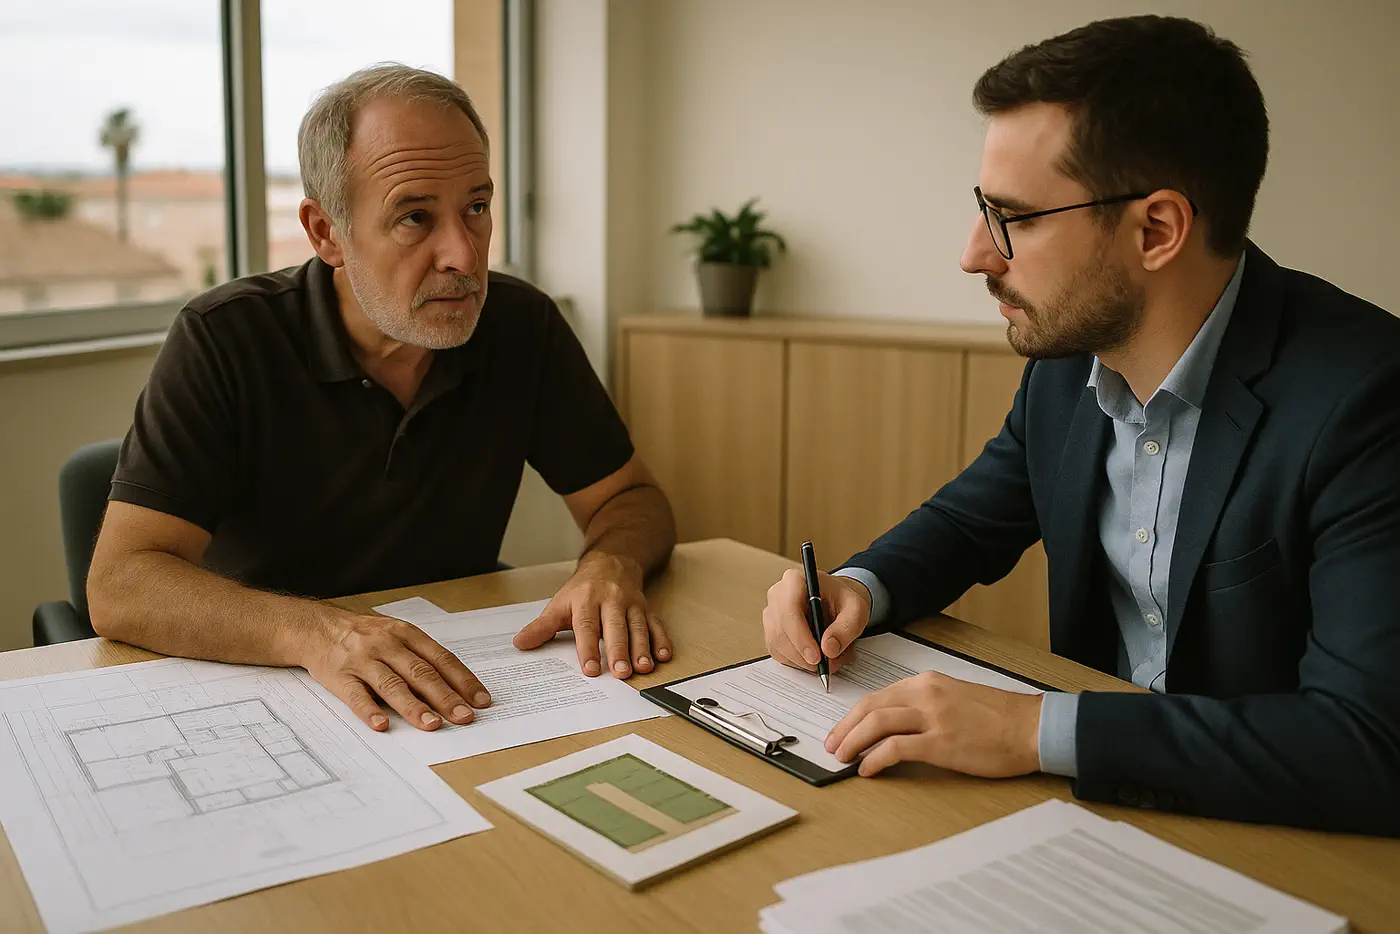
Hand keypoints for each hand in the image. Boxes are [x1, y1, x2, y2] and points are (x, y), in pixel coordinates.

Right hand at [304, 612, 492, 731]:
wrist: (318, 628)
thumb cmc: (366, 636)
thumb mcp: (397, 635)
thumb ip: (421, 658)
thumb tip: (455, 690)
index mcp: (407, 634)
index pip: (441, 659)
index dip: (463, 680)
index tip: (481, 700)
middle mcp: (387, 645)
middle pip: (421, 672)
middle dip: (445, 697)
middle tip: (464, 717)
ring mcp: (363, 660)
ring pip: (392, 684)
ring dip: (413, 706)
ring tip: (431, 725)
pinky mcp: (340, 676)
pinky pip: (356, 695)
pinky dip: (369, 711)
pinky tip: (382, 725)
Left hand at [512, 553, 670, 678]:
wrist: (610, 563)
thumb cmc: (583, 589)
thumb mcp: (559, 604)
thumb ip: (542, 627)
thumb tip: (520, 645)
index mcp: (586, 600)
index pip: (587, 626)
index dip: (587, 648)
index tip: (589, 669)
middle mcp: (611, 601)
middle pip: (616, 627)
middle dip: (619, 650)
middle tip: (621, 673)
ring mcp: (631, 605)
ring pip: (638, 627)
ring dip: (642, 648)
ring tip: (643, 669)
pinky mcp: (646, 609)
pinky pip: (656, 624)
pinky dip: (661, 640)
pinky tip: (663, 656)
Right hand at [763, 568, 870, 674]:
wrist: (837, 602)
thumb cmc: (843, 601)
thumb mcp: (856, 610)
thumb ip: (846, 628)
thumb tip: (828, 649)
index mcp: (795, 580)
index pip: (789, 610)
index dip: (800, 637)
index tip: (817, 657)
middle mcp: (777, 594)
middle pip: (780, 631)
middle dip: (803, 654)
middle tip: (827, 665)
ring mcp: (771, 613)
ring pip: (777, 645)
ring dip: (802, 660)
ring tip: (827, 660)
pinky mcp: (771, 630)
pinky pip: (778, 652)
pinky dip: (797, 661)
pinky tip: (814, 657)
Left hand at [825, 671, 1041, 777]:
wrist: (1032, 727)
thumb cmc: (1000, 717)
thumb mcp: (956, 698)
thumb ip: (926, 705)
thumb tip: (896, 726)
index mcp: (928, 683)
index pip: (879, 696)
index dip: (854, 715)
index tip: (842, 729)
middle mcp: (926, 694)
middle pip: (870, 707)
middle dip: (845, 728)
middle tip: (833, 745)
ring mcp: (933, 717)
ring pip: (877, 723)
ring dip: (853, 741)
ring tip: (842, 757)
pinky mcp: (941, 743)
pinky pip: (896, 749)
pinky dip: (875, 759)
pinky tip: (868, 769)